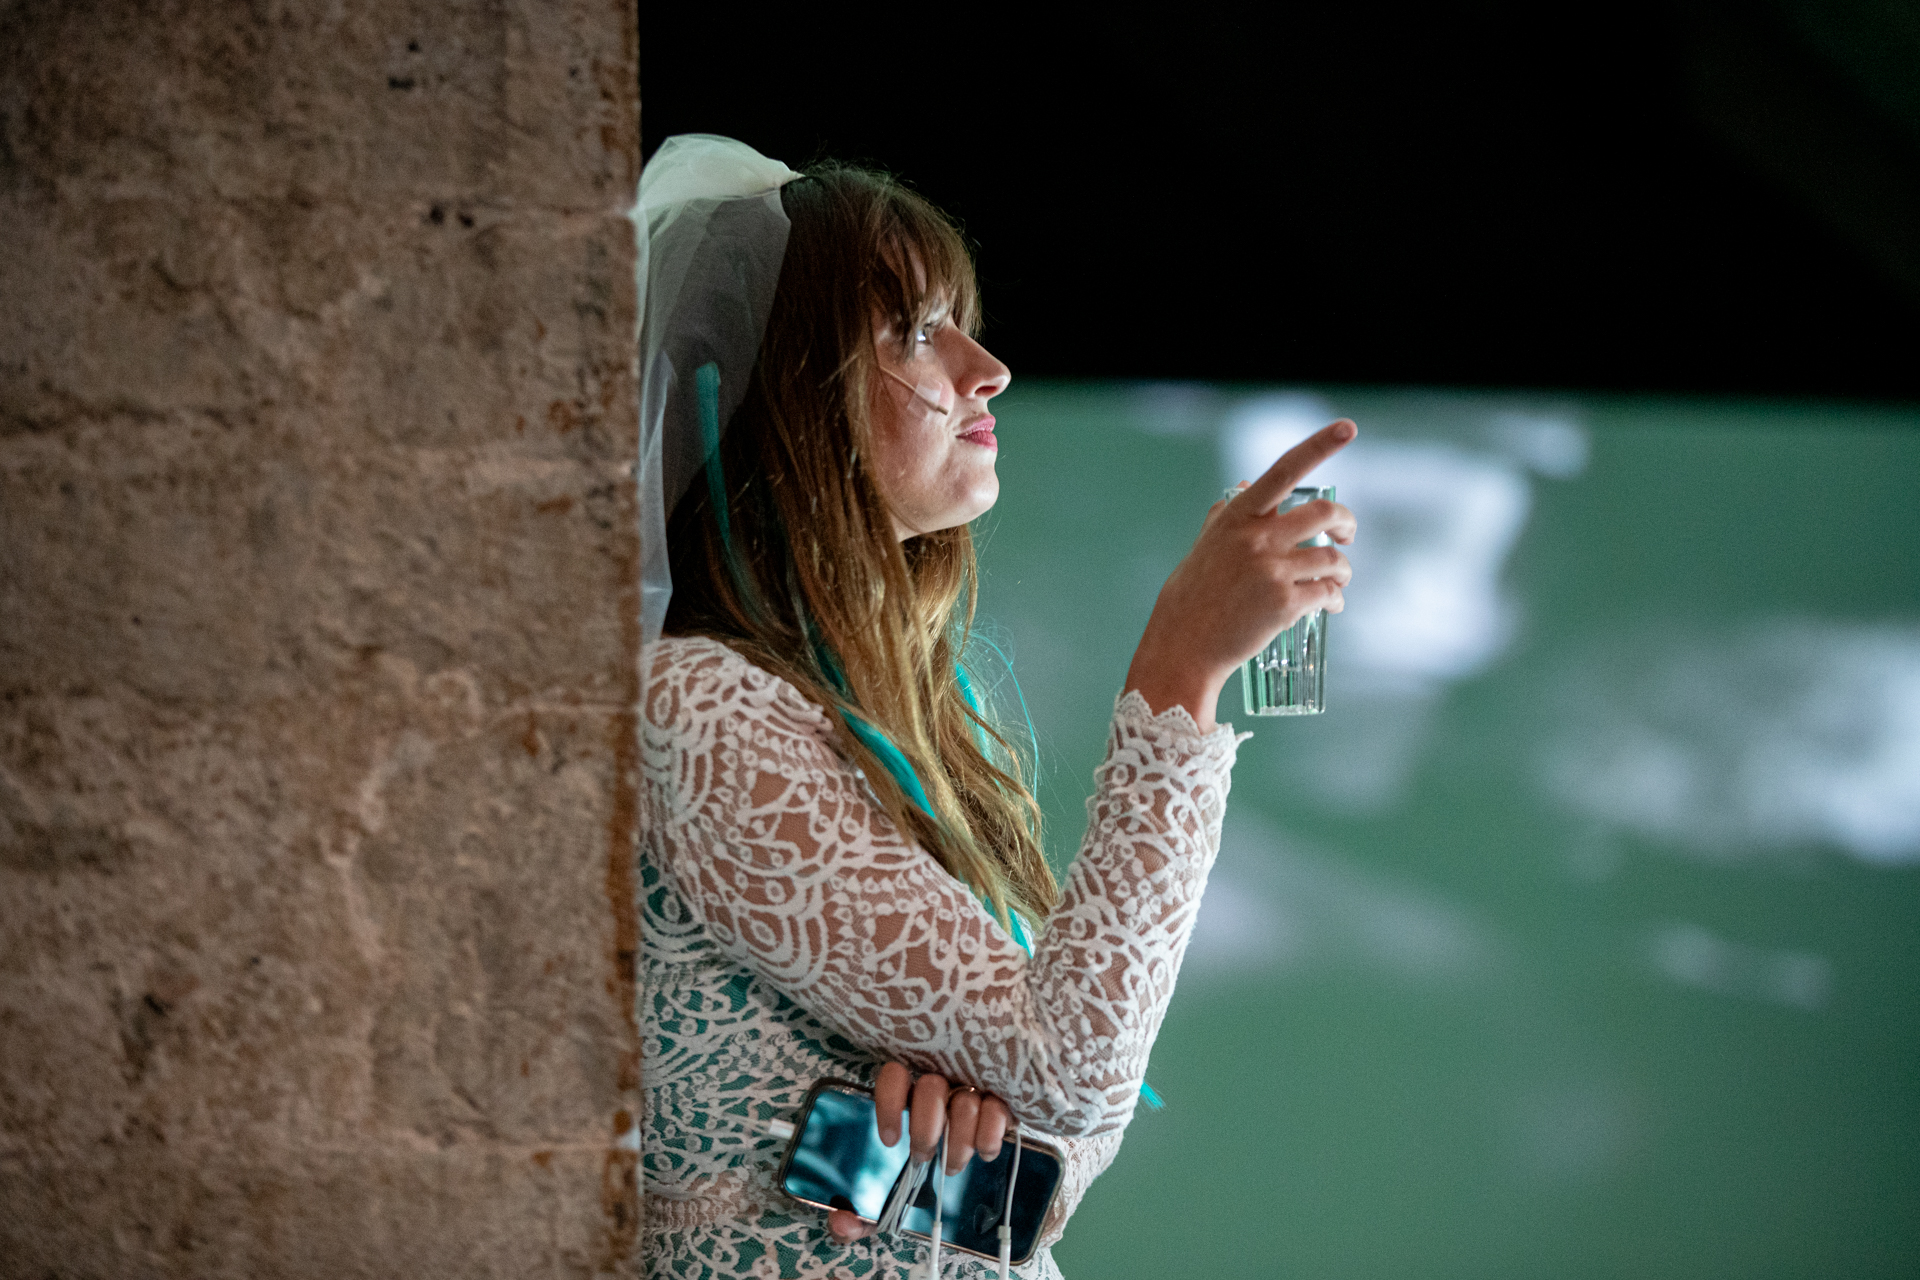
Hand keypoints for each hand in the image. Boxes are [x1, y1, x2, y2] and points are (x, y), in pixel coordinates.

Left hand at [824, 1062, 1013, 1242]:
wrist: (974, 1176)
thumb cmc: (920, 1175)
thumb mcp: (886, 1196)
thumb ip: (858, 1213)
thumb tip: (841, 1223)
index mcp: (906, 1095)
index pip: (893, 1076)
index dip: (889, 1103)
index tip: (889, 1140)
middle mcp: (938, 1085)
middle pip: (931, 1089)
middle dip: (926, 1130)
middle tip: (924, 1158)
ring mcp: (971, 1091)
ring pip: (965, 1101)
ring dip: (958, 1141)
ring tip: (953, 1167)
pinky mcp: (1000, 1103)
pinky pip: (997, 1109)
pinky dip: (989, 1135)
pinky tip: (984, 1154)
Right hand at [1125, 419, 1357, 729]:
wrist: (1184, 645)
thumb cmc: (1192, 597)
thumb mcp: (1204, 547)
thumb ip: (1226, 517)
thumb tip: (1245, 489)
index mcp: (1238, 517)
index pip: (1284, 470)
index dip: (1319, 445)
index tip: (1348, 427)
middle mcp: (1257, 538)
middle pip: (1324, 513)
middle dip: (1345, 522)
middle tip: (1346, 534)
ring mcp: (1272, 571)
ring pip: (1333, 558)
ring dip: (1343, 569)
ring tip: (1337, 580)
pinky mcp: (1285, 604)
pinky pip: (1328, 593)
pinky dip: (1335, 599)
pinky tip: (1329, 604)